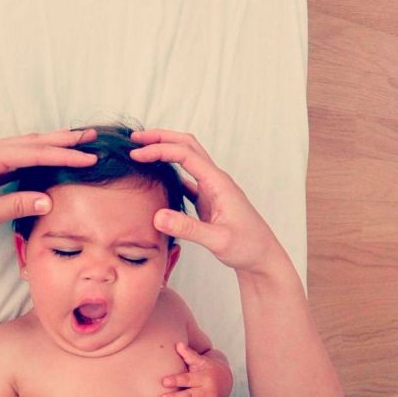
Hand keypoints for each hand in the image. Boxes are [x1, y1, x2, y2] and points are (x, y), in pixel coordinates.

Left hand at [0, 129, 96, 248]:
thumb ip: (16, 204)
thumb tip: (49, 199)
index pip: (34, 153)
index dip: (64, 155)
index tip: (88, 157)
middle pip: (31, 141)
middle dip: (62, 138)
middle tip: (90, 135)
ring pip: (23, 145)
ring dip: (49, 143)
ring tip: (74, 140)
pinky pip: (12, 154)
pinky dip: (33, 152)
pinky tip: (43, 154)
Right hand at [130, 129, 280, 273]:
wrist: (262, 258)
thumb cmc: (247, 247)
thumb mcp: (218, 240)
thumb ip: (189, 228)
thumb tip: (157, 216)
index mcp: (218, 182)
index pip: (185, 154)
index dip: (159, 150)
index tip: (136, 155)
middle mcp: (215, 181)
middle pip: (187, 146)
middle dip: (161, 138)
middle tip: (135, 139)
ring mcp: (211, 190)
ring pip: (187, 160)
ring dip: (165, 151)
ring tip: (141, 152)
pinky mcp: (207, 201)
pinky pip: (186, 180)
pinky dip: (170, 173)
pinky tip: (156, 178)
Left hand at [160, 342, 232, 396]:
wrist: (226, 381)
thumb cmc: (207, 368)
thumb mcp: (200, 360)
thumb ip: (188, 355)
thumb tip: (178, 344)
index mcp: (203, 377)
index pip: (188, 379)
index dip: (176, 380)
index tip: (164, 382)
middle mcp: (207, 391)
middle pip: (190, 396)